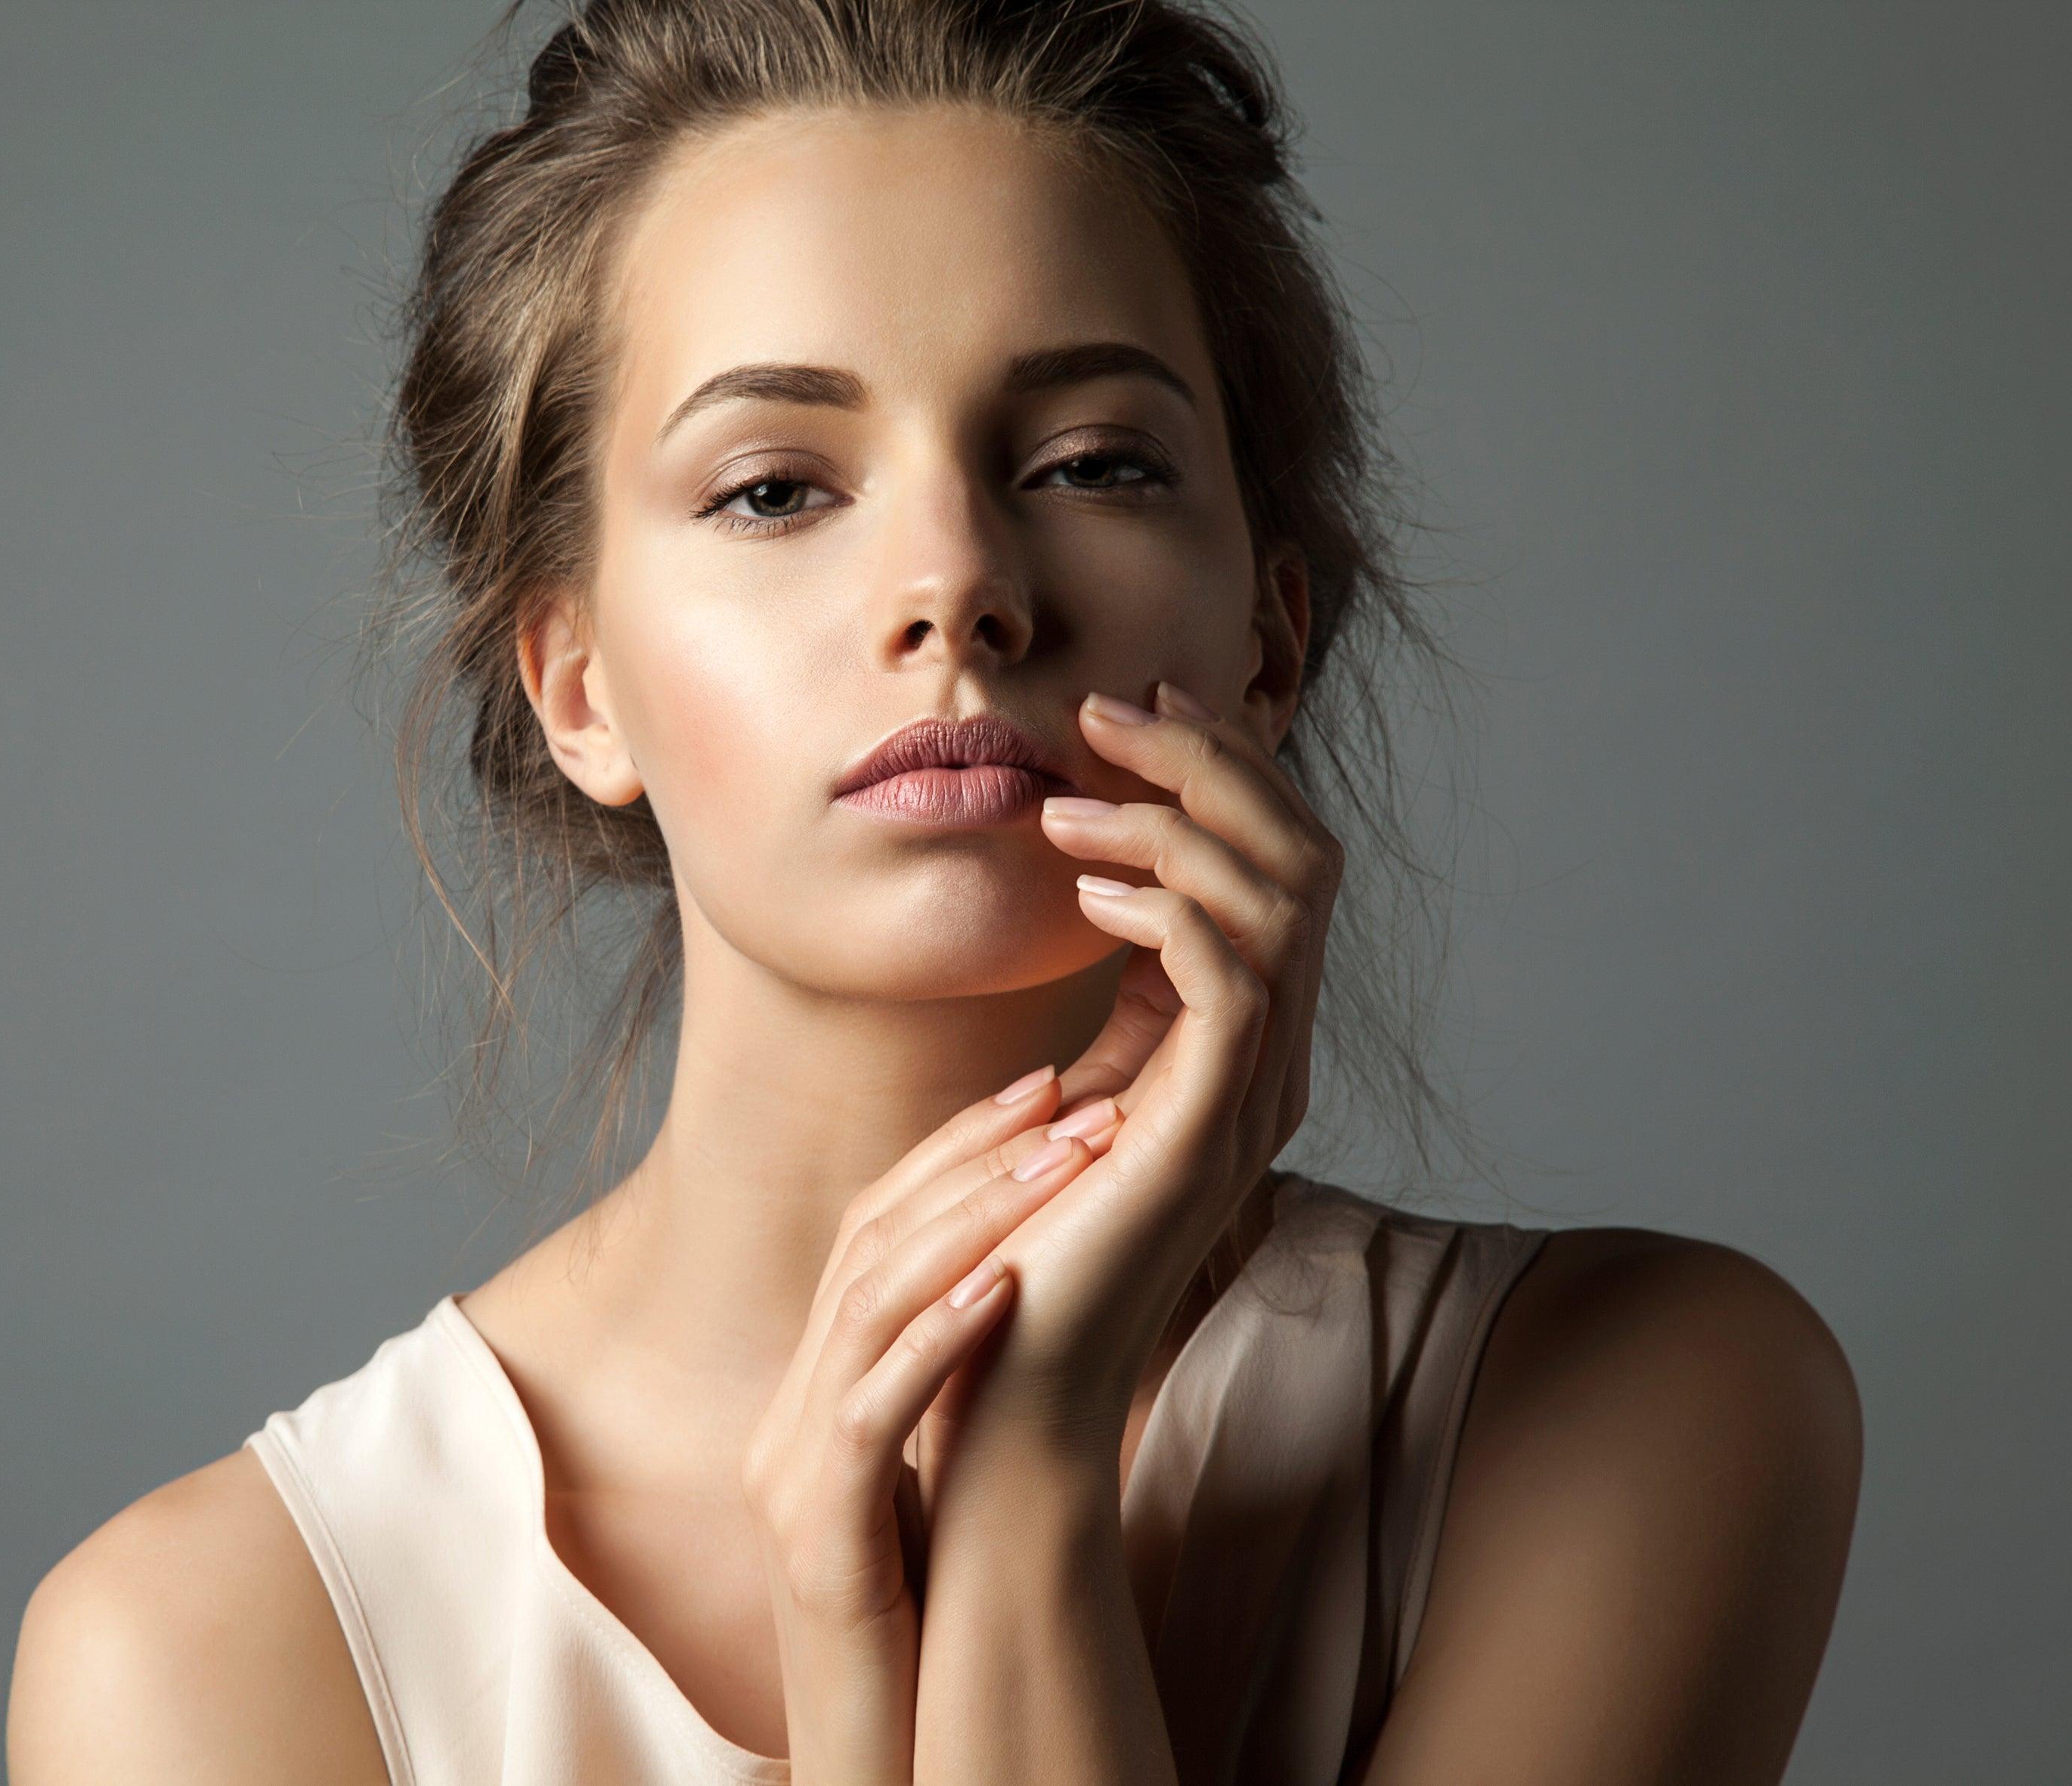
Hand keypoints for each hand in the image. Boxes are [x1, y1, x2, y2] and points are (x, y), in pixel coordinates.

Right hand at [739, 1063, 1121, 1783]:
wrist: (871, 1751)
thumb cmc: (919, 1623)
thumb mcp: (933, 1481)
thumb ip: (958, 1389)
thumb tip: (1036, 1289)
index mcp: (814, 1391)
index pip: (871, 1230)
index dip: (955, 1148)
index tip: (1046, 1083)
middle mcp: (785, 1414)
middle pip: (865, 1244)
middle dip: (973, 1159)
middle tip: (1073, 1095)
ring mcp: (786, 1471)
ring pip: (866, 1307)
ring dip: (972, 1223)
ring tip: (1066, 1162)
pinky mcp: (813, 1533)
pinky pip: (870, 1414)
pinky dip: (936, 1340)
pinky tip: (1005, 1289)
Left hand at [950, 677, 1345, 1462]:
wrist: (1004, 1376)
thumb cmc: (1015, 1236)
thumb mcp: (1069, 1089)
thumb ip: (1109, 1003)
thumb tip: (1094, 884)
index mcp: (1244, 1043)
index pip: (1279, 866)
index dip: (1223, 773)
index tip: (1136, 709)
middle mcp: (1270, 1061)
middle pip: (1301, 859)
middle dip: (1211, 765)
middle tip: (1110, 715)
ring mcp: (1252, 1098)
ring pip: (1276, 903)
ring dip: (1174, 825)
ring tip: (1069, 808)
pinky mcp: (1209, 1130)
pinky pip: (1233, 982)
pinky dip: (1172, 909)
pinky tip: (1088, 888)